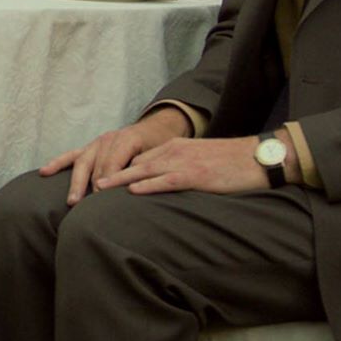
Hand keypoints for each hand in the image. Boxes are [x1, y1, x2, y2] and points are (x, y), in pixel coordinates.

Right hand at [40, 106, 191, 204]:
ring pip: (82, 162)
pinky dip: (57, 163)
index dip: (107, 183)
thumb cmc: (158, 147)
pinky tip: (45, 172)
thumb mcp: (157, 157)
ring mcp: (97, 142)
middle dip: (91, 186)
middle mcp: (109, 139)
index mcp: (127, 139)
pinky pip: (71, 155)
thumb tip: (135, 189)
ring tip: (72, 201)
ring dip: (77, 182)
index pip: (113, 164)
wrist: (156, 130)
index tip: (103, 201)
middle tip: (88, 207)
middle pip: (96, 165)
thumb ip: (144, 169)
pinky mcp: (89, 147)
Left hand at [96, 135, 268, 196]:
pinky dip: (148, 185)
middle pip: (132, 164)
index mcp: (172, 149)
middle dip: (107, 175)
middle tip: (83, 187)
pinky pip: (167, 180)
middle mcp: (173, 152)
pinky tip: (133, 192)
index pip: (136, 160)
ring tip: (96, 191)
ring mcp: (183, 162)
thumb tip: (157, 188)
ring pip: (144, 171)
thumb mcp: (198, 164)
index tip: (89, 180)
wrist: (258, 158)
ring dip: (119, 181)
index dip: (112, 170)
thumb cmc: (230, 165)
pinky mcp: (196, 175)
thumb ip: (176, 172)